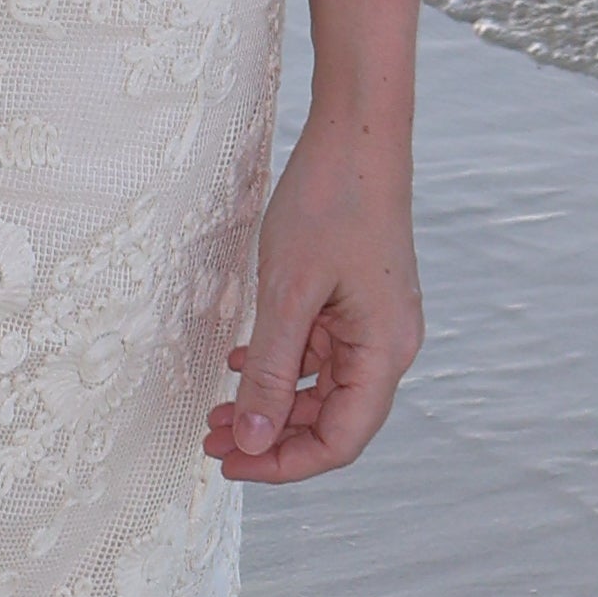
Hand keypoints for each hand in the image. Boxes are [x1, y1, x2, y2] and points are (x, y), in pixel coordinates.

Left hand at [209, 121, 420, 483]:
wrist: (357, 133)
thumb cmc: (330, 202)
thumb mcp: (287, 293)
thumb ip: (269, 371)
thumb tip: (251, 440)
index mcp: (384, 352)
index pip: (341, 440)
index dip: (285, 463)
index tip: (230, 462)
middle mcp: (388, 346)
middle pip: (332, 420)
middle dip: (271, 437)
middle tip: (209, 438)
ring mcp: (374, 324)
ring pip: (321, 388)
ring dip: (269, 402)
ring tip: (215, 409)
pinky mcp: (357, 302)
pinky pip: (318, 352)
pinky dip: (279, 364)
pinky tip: (236, 360)